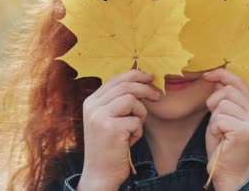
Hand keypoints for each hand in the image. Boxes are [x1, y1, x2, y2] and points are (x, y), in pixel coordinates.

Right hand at [79, 69, 160, 189]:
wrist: (99, 173)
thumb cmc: (109, 146)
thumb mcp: (108, 119)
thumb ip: (117, 101)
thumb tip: (141, 81)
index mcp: (91, 101)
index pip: (115, 79)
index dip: (136, 75)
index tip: (150, 77)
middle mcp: (92, 106)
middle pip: (125, 86)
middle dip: (145, 89)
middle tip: (158, 96)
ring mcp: (99, 117)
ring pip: (132, 100)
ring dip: (140, 114)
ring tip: (134, 128)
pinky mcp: (110, 128)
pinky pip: (135, 121)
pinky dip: (137, 131)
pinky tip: (129, 141)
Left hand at [202, 68, 248, 190]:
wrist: (229, 171)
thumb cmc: (223, 144)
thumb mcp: (223, 116)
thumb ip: (223, 99)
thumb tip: (216, 79)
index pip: (239, 81)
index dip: (221, 74)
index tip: (206, 75)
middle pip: (228, 90)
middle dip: (214, 102)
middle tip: (216, 120)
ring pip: (222, 104)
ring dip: (214, 118)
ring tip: (220, 131)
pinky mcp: (245, 131)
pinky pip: (220, 118)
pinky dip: (214, 128)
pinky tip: (221, 137)